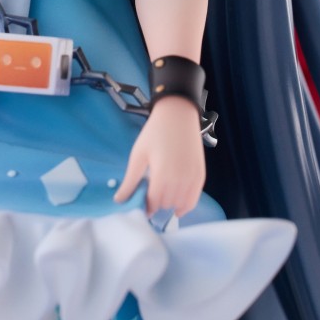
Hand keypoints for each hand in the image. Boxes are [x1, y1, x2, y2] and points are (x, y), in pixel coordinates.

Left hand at [114, 96, 204, 216]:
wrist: (178, 115)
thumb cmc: (155, 133)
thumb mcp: (138, 155)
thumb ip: (130, 181)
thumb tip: (119, 201)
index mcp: (163, 175)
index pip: (153, 203)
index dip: (145, 205)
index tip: (140, 201)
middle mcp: (180, 180)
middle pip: (166, 204)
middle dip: (157, 203)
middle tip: (151, 193)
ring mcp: (192, 178)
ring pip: (179, 205)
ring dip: (170, 203)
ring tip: (162, 193)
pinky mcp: (201, 176)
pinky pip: (193, 200)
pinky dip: (185, 204)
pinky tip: (176, 202)